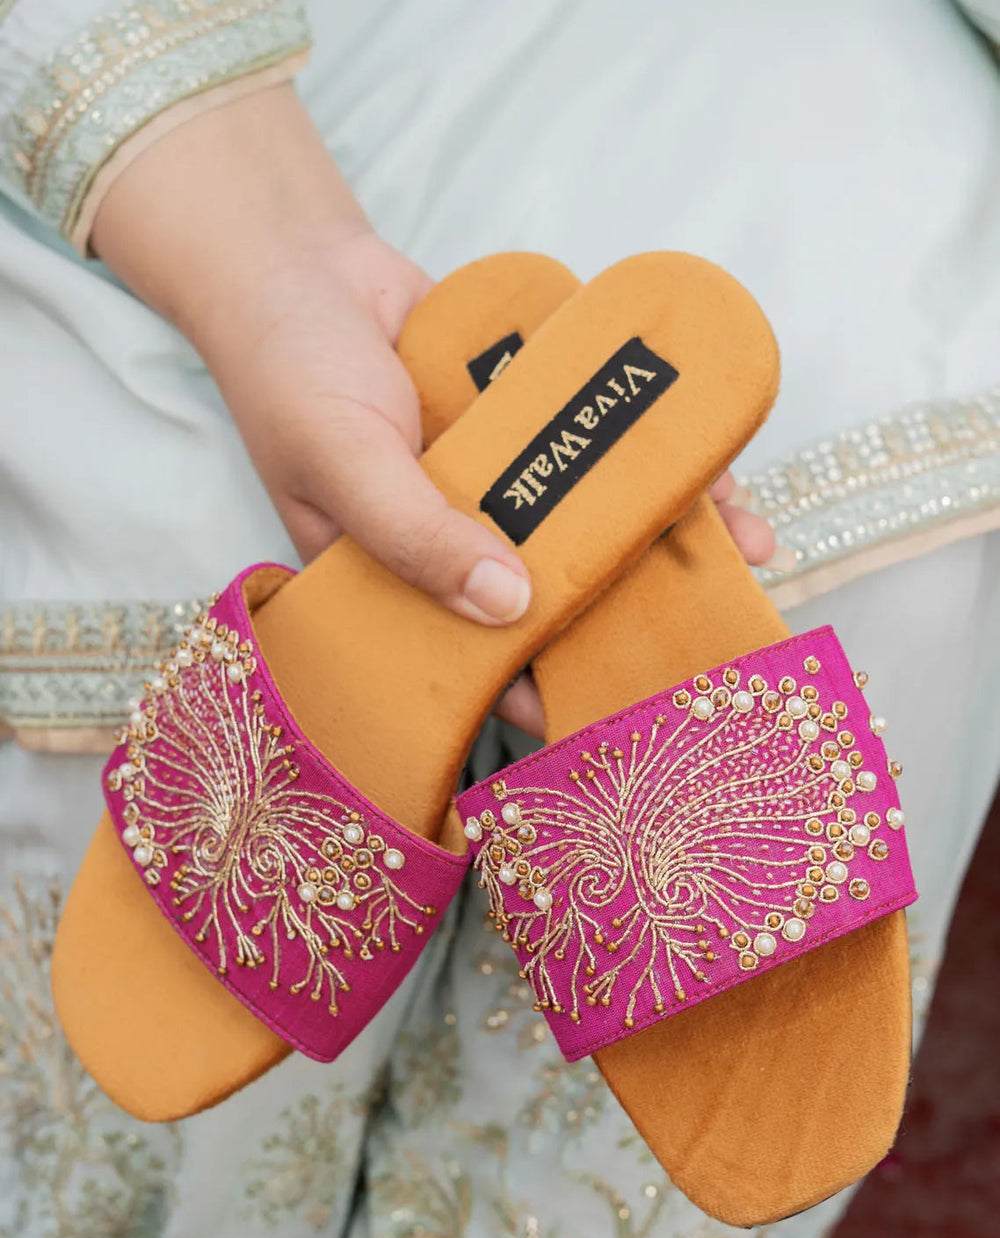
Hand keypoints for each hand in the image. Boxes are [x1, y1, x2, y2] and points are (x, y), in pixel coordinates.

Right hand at [91, 83, 780, 734]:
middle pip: (545, 593)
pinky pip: (594, 449)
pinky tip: (714, 467)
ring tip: (747, 547)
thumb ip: (420, 535)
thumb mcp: (347, 464)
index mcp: (394, 581)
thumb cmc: (290, 371)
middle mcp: (454, 539)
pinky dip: (645, 455)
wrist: (299, 259)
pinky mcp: (528, 423)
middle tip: (705, 632)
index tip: (607, 710)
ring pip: (584, 520)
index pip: (470, 656)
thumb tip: (510, 606)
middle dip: (622, 612)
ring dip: (660, 530)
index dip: (533, 687)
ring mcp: (496, 482)